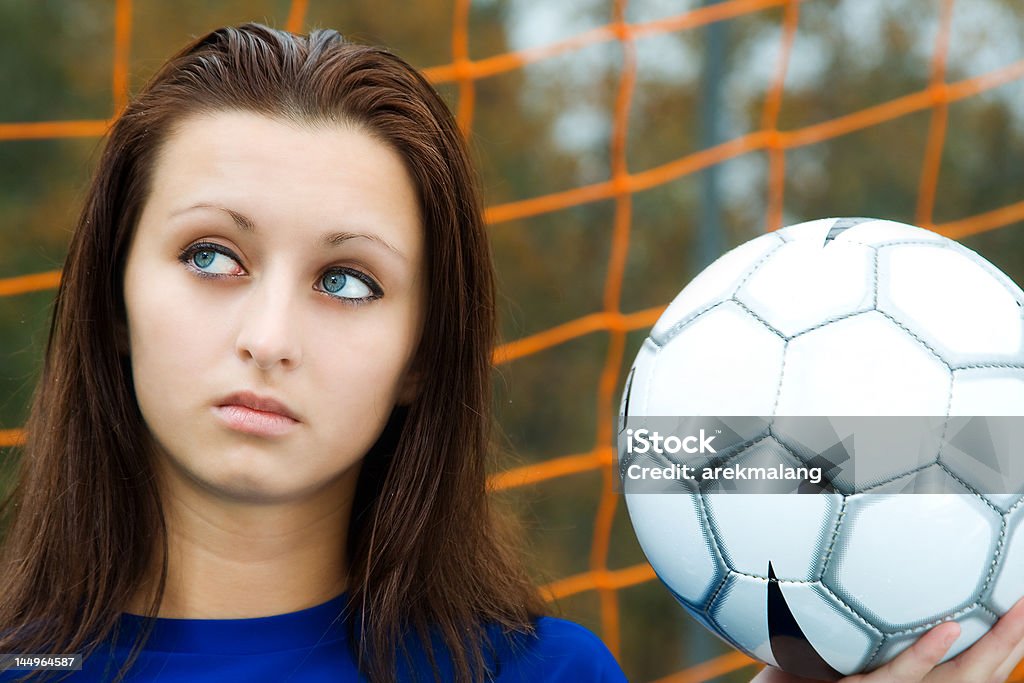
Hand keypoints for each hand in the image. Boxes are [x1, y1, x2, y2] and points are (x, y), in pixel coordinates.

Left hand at [751, 596, 1023, 682]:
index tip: (1021, 605)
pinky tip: (948, 628)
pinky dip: (926, 653)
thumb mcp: (828, 642)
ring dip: (992, 647)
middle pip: (978, 673)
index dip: (1001, 641)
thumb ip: (850, 610)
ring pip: (955, 680)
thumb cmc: (790, 673)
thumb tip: (860, 548)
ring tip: (1017, 614)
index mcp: (906, 682)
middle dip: (1013, 640)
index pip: (967, 666)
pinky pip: (898, 678)